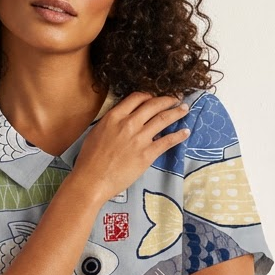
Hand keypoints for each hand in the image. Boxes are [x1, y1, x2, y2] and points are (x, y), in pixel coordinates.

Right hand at [72, 91, 190, 203]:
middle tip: (176, 98)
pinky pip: (167, 141)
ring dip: (177, 112)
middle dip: (167, 99)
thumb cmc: (89, 159)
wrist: (92, 179)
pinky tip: (185, 132)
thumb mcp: (97, 132)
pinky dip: (178, 135)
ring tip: (185, 109)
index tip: (155, 97)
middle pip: (153, 105)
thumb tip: (122, 119)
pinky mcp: (147, 154)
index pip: (137, 98)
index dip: (149, 95)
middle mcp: (129, 123)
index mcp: (115, 116)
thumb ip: (112, 122)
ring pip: (163, 119)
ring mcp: (139, 138)